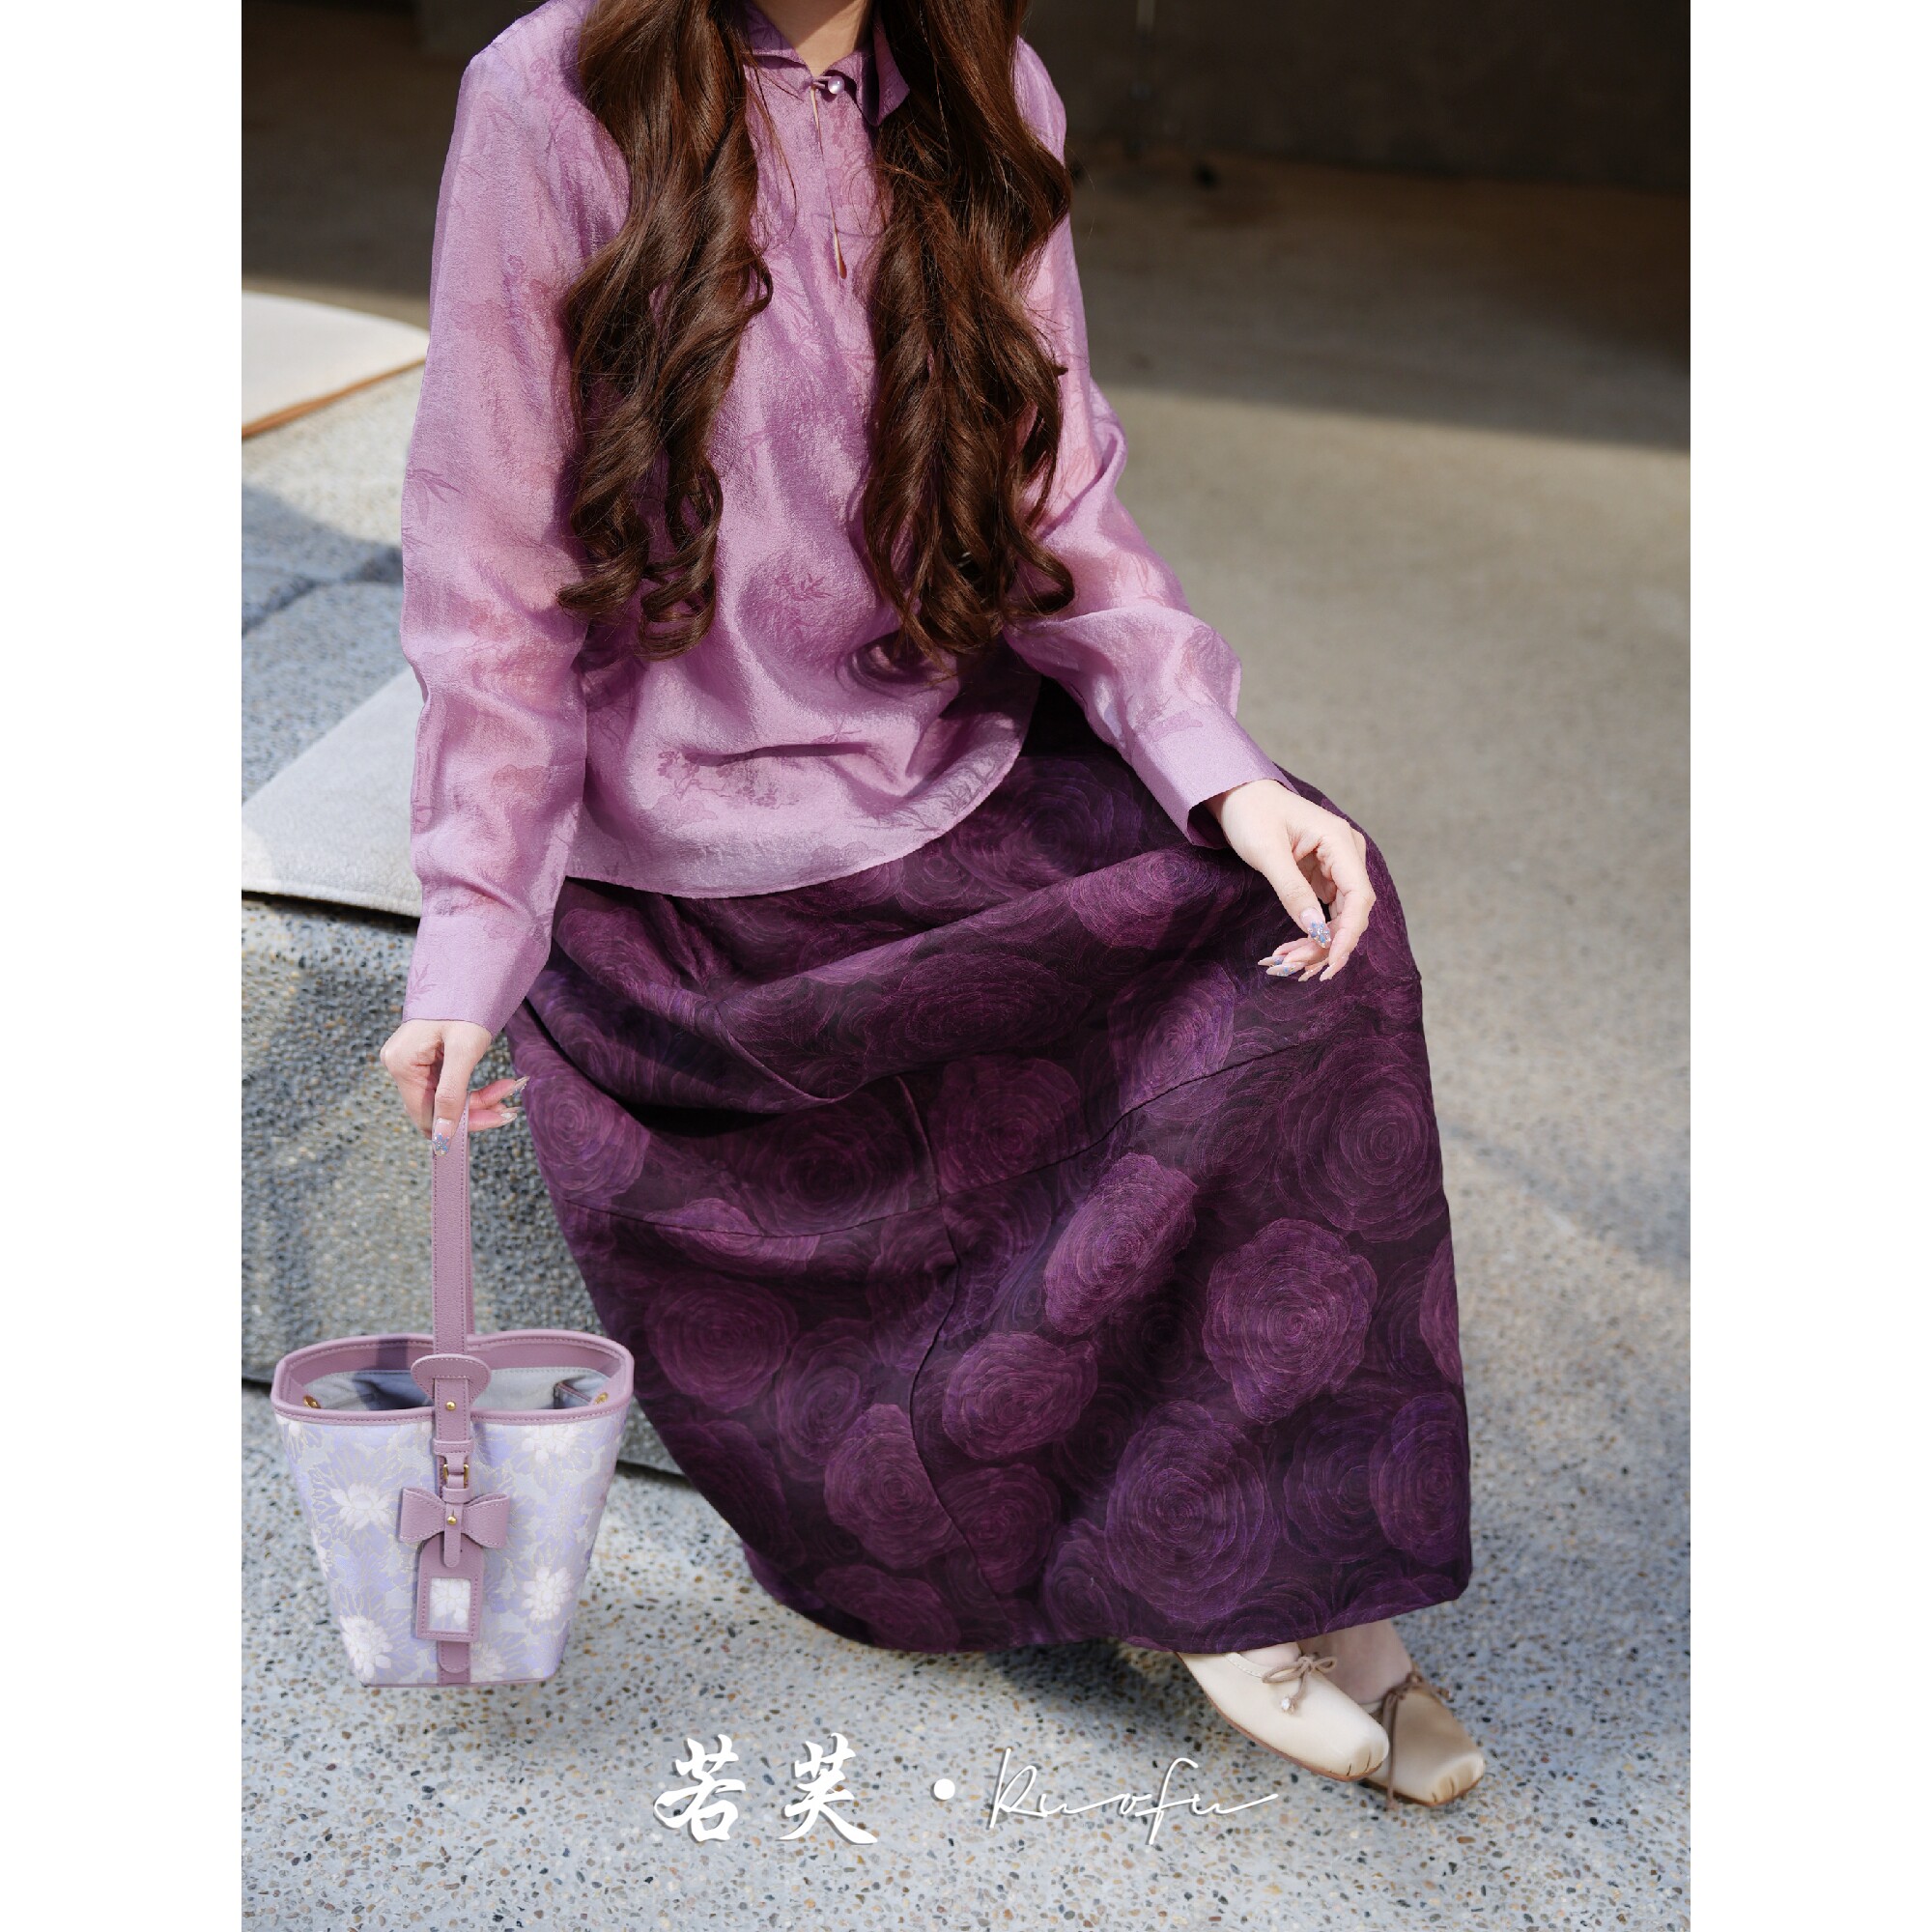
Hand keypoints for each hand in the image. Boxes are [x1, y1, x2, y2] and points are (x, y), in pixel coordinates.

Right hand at [378, 1018, 525, 1149]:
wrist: (466, 972)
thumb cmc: (465, 1004)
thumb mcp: (464, 1050)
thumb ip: (451, 1094)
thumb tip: (442, 1139)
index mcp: (402, 1064)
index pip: (428, 1116)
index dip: (462, 1124)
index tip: (498, 1117)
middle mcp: (398, 1065)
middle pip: (436, 1108)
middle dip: (475, 1110)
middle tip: (509, 1106)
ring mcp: (407, 1062)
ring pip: (443, 1099)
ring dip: (477, 1100)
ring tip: (507, 1089)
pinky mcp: (420, 1059)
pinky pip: (444, 1085)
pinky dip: (470, 1088)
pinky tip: (496, 1086)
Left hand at [1203, 778, 1376, 980]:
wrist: (1240, 795)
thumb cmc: (1251, 813)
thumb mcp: (1266, 852)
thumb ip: (1292, 891)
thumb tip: (1315, 930)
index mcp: (1340, 840)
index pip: (1359, 895)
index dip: (1349, 933)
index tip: (1330, 961)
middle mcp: (1347, 853)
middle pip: (1351, 911)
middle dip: (1327, 944)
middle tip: (1292, 967)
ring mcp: (1338, 865)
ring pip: (1340, 916)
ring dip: (1319, 943)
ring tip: (1287, 962)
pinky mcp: (1325, 875)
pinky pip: (1327, 911)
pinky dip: (1313, 932)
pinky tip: (1293, 950)